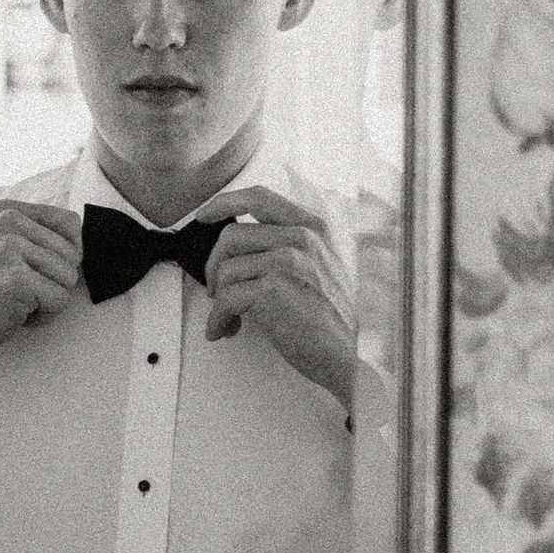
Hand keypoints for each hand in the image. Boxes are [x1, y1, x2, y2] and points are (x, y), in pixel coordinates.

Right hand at [0, 200, 84, 423]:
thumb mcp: (0, 249)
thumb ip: (33, 236)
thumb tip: (81, 238)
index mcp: (6, 211)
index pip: (70, 223)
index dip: (65, 255)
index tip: (36, 271)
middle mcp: (8, 222)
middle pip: (73, 254)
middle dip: (54, 282)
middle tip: (17, 292)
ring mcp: (10, 248)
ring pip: (69, 278)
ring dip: (48, 300)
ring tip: (14, 303)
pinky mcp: (16, 278)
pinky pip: (60, 301)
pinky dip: (43, 317)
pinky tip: (14, 315)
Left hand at [199, 186, 355, 411]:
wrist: (349, 355)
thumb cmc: (333, 317)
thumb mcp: (321, 264)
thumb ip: (289, 245)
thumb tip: (240, 245)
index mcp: (313, 227)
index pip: (259, 197)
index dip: (225, 202)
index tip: (204, 215)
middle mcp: (302, 237)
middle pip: (231, 236)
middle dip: (214, 266)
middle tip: (217, 289)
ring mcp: (287, 261)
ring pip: (225, 269)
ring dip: (218, 299)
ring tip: (229, 318)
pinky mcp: (272, 290)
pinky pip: (225, 299)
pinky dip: (218, 319)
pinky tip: (224, 330)